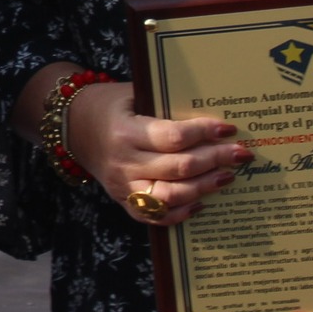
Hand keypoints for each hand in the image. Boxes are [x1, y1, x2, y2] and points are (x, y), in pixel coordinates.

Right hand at [63, 81, 249, 226]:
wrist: (71, 127)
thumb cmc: (108, 106)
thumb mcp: (131, 96)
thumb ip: (164, 106)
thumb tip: (209, 118)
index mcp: (124, 133)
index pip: (172, 137)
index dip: (203, 133)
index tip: (227, 128)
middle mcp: (124, 163)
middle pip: (179, 167)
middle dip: (215, 159)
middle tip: (241, 153)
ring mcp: (124, 187)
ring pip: (173, 195)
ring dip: (205, 186)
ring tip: (227, 175)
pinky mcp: (125, 202)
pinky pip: (157, 216)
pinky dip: (183, 212)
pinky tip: (203, 201)